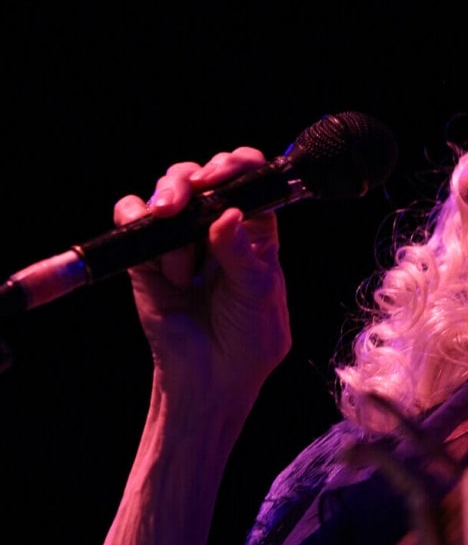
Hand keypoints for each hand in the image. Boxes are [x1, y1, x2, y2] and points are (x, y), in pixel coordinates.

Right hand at [114, 148, 290, 412]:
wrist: (211, 379)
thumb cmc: (249, 341)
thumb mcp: (259, 296)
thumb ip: (243, 254)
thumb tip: (228, 214)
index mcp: (255, 230)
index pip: (247, 177)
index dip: (236, 165)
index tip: (223, 172)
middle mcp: (216, 226)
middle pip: (201, 174)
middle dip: (192, 179)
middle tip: (190, 196)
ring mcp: (180, 237)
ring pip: (166, 189)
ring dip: (169, 210)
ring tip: (181, 268)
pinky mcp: (146, 254)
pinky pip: (131, 216)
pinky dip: (134, 218)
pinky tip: (152, 248)